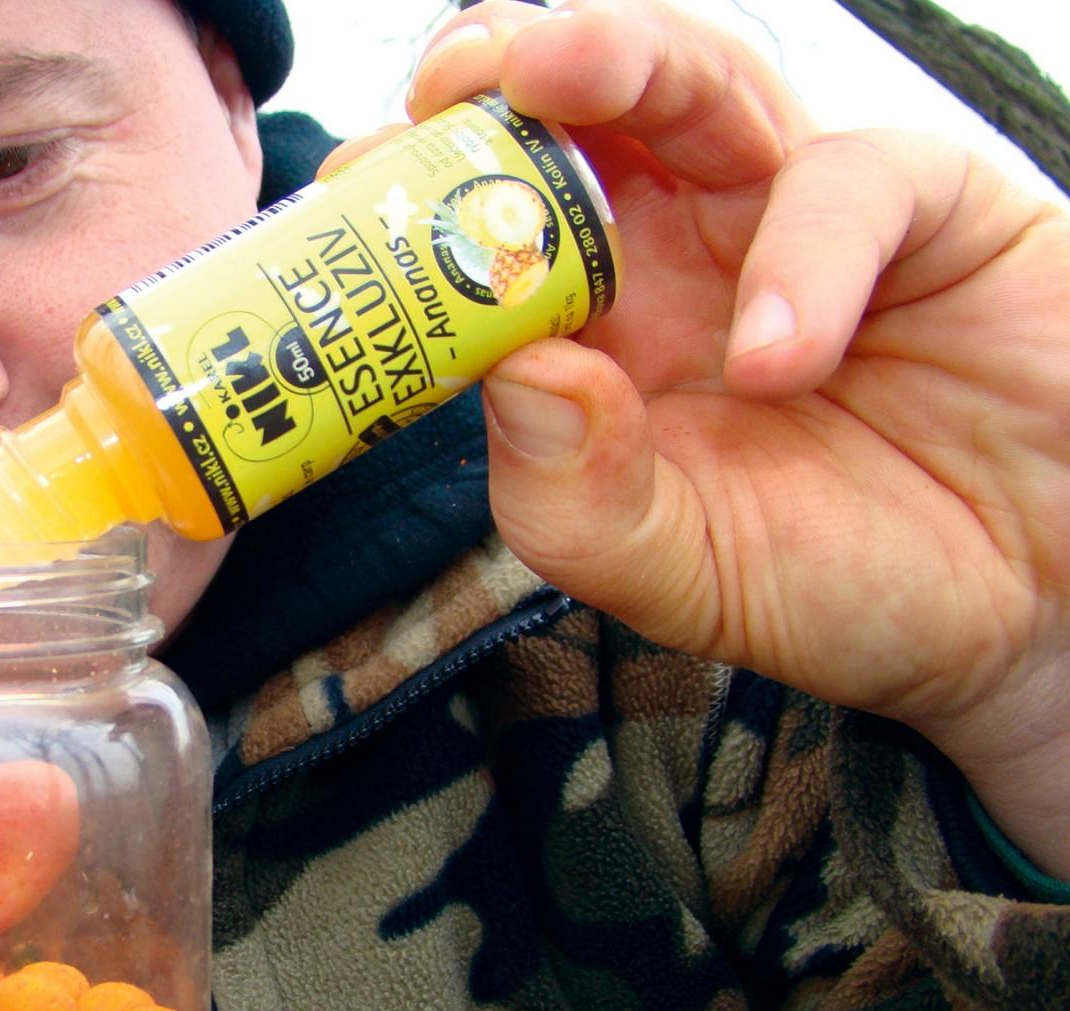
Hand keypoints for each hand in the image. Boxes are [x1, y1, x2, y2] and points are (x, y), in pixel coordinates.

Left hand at [374, 0, 1069, 863]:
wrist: (1016, 614)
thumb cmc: (834, 583)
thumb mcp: (673, 574)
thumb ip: (577, 499)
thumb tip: (511, 373)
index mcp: (595, 333)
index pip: (483, 233)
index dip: (411, 203)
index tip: (345, 200)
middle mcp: (678, 255)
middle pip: (573, 117)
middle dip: (496, 78)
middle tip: (441, 87)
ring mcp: (789, 216)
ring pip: (695, 81)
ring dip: (616, 60)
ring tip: (553, 77)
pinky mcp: (920, 208)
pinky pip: (849, 180)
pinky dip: (804, 251)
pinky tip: (778, 357)